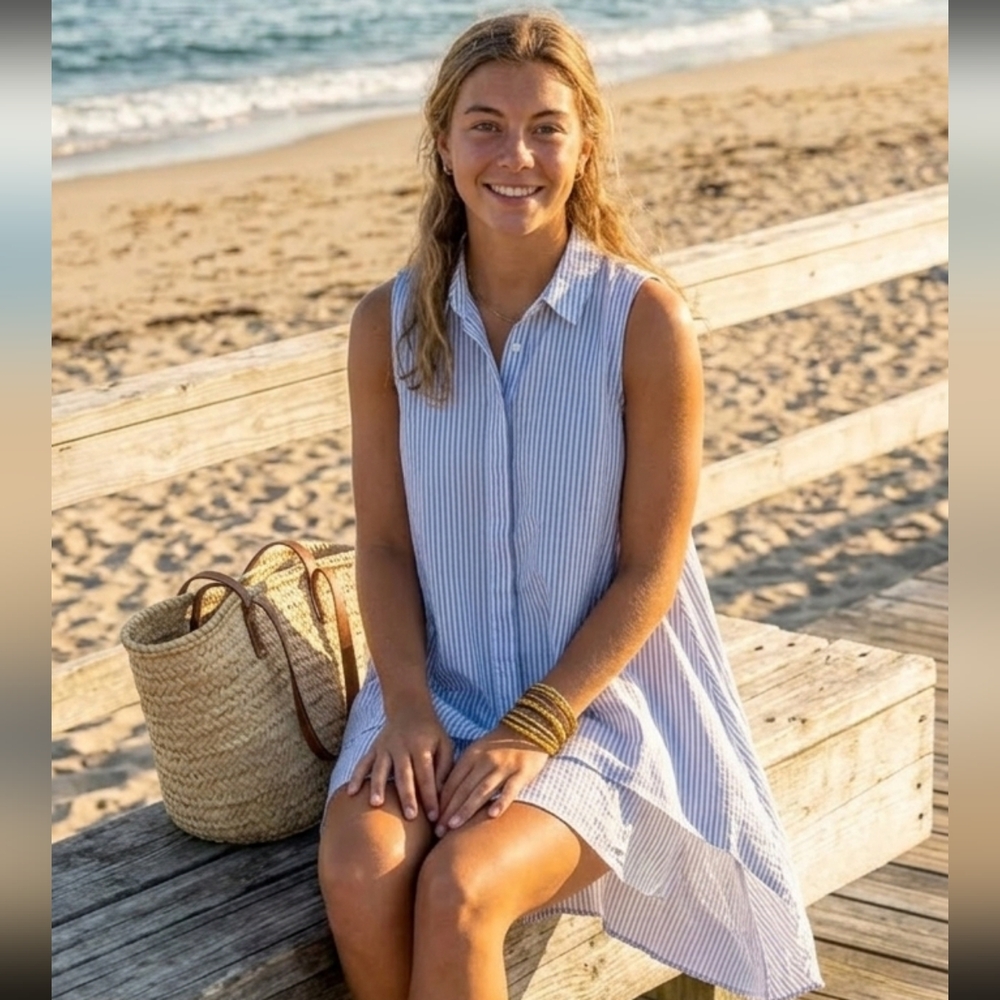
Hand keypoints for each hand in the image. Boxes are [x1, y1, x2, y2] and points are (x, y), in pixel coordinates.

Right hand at [347, 700, 452, 822]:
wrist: (409, 707)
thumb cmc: (431, 732)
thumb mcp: (445, 745)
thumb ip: (443, 769)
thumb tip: (440, 796)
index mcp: (422, 747)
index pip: (427, 775)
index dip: (431, 796)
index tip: (434, 817)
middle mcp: (402, 747)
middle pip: (405, 774)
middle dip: (407, 796)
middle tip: (410, 817)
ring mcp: (385, 748)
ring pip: (380, 769)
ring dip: (378, 786)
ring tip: (376, 804)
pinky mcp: (373, 748)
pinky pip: (363, 763)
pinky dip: (356, 777)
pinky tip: (350, 793)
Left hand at [435, 724, 548, 836]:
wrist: (529, 729)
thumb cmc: (499, 745)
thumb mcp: (478, 751)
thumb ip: (464, 770)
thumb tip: (444, 795)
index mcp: (472, 755)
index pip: (453, 782)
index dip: (442, 801)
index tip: (433, 821)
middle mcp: (486, 761)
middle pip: (464, 789)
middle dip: (449, 811)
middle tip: (438, 831)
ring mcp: (504, 767)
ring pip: (482, 790)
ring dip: (466, 809)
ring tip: (454, 826)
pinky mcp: (522, 772)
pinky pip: (510, 789)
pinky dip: (501, 801)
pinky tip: (492, 815)